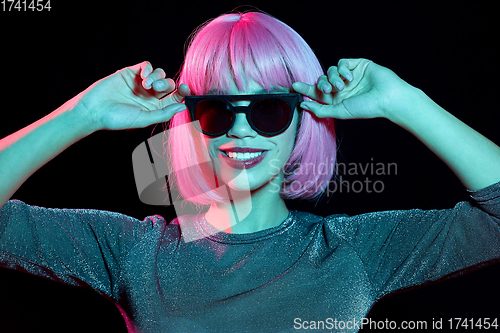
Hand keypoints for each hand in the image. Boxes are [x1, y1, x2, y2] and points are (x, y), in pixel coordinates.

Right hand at [77, 61, 189, 130]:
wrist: (95, 110)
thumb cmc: (118, 119)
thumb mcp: (144, 119)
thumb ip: (164, 113)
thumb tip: (182, 107)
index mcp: (155, 108)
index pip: (174, 98)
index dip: (182, 93)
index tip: (185, 88)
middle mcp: (150, 96)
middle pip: (169, 84)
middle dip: (167, 84)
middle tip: (157, 88)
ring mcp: (140, 83)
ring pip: (159, 73)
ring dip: (157, 77)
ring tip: (146, 85)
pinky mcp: (130, 73)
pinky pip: (146, 66)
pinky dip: (148, 69)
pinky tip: (143, 77)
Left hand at [292, 59, 412, 120]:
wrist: (387, 97)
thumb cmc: (366, 108)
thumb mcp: (340, 111)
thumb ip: (321, 109)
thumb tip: (303, 106)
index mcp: (337, 100)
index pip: (317, 93)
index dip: (305, 89)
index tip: (294, 86)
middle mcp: (342, 88)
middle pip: (321, 80)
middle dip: (321, 84)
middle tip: (327, 89)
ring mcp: (349, 76)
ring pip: (329, 70)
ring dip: (333, 77)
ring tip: (342, 86)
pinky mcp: (357, 65)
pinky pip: (341, 63)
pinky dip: (342, 69)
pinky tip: (350, 77)